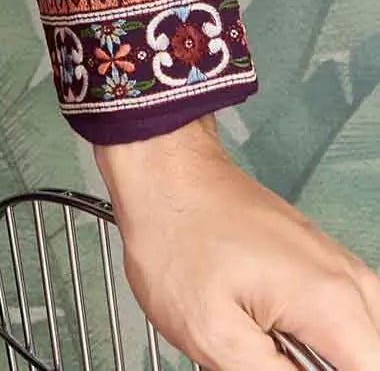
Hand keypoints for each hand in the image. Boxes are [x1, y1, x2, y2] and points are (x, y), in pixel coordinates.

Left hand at [94, 112, 379, 370]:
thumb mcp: (213, 335)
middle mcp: (348, 282)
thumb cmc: (175, 235)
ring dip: (326, 356)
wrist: (163, 171)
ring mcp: (338, 268)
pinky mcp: (321, 264)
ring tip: (271, 347)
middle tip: (273, 359)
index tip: (284, 368)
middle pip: (370, 356)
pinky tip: (279, 339)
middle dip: (323, 367)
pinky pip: (349, 319)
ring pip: (364, 340)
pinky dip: (324, 341)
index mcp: (331, 304)